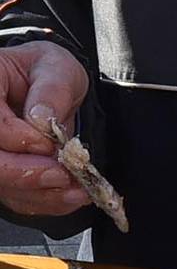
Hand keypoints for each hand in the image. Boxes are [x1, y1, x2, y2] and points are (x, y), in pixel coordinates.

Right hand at [0, 40, 93, 214]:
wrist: (52, 88)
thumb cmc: (49, 73)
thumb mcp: (57, 68)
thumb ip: (52, 89)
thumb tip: (42, 118)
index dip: (19, 139)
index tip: (50, 142)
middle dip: (26, 175)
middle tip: (63, 176)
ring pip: (2, 185)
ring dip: (41, 193)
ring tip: (76, 190)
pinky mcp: (3, 174)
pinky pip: (16, 197)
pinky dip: (44, 201)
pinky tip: (68, 196)